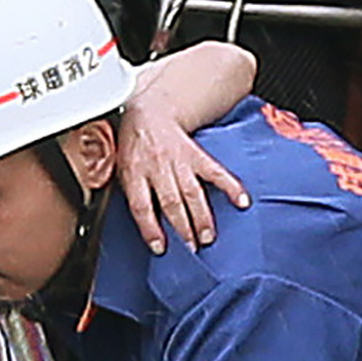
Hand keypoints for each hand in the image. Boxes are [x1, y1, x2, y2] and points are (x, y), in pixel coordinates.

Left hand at [114, 95, 251, 253]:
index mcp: (134, 172)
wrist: (149, 112)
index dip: (151, 228)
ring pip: (192, 191)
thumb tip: (143, 226)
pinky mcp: (196, 154)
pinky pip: (215, 171)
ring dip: (202, 216)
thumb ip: (130, 193)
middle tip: (192, 248)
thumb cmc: (134, 146)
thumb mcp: (120, 168)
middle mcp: (157, 167)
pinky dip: (230, 186)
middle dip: (182, 227)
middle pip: (171, 201)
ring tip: (208, 236)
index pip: (141, 205)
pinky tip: (241, 200)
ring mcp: (178, 160)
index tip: (160, 248)